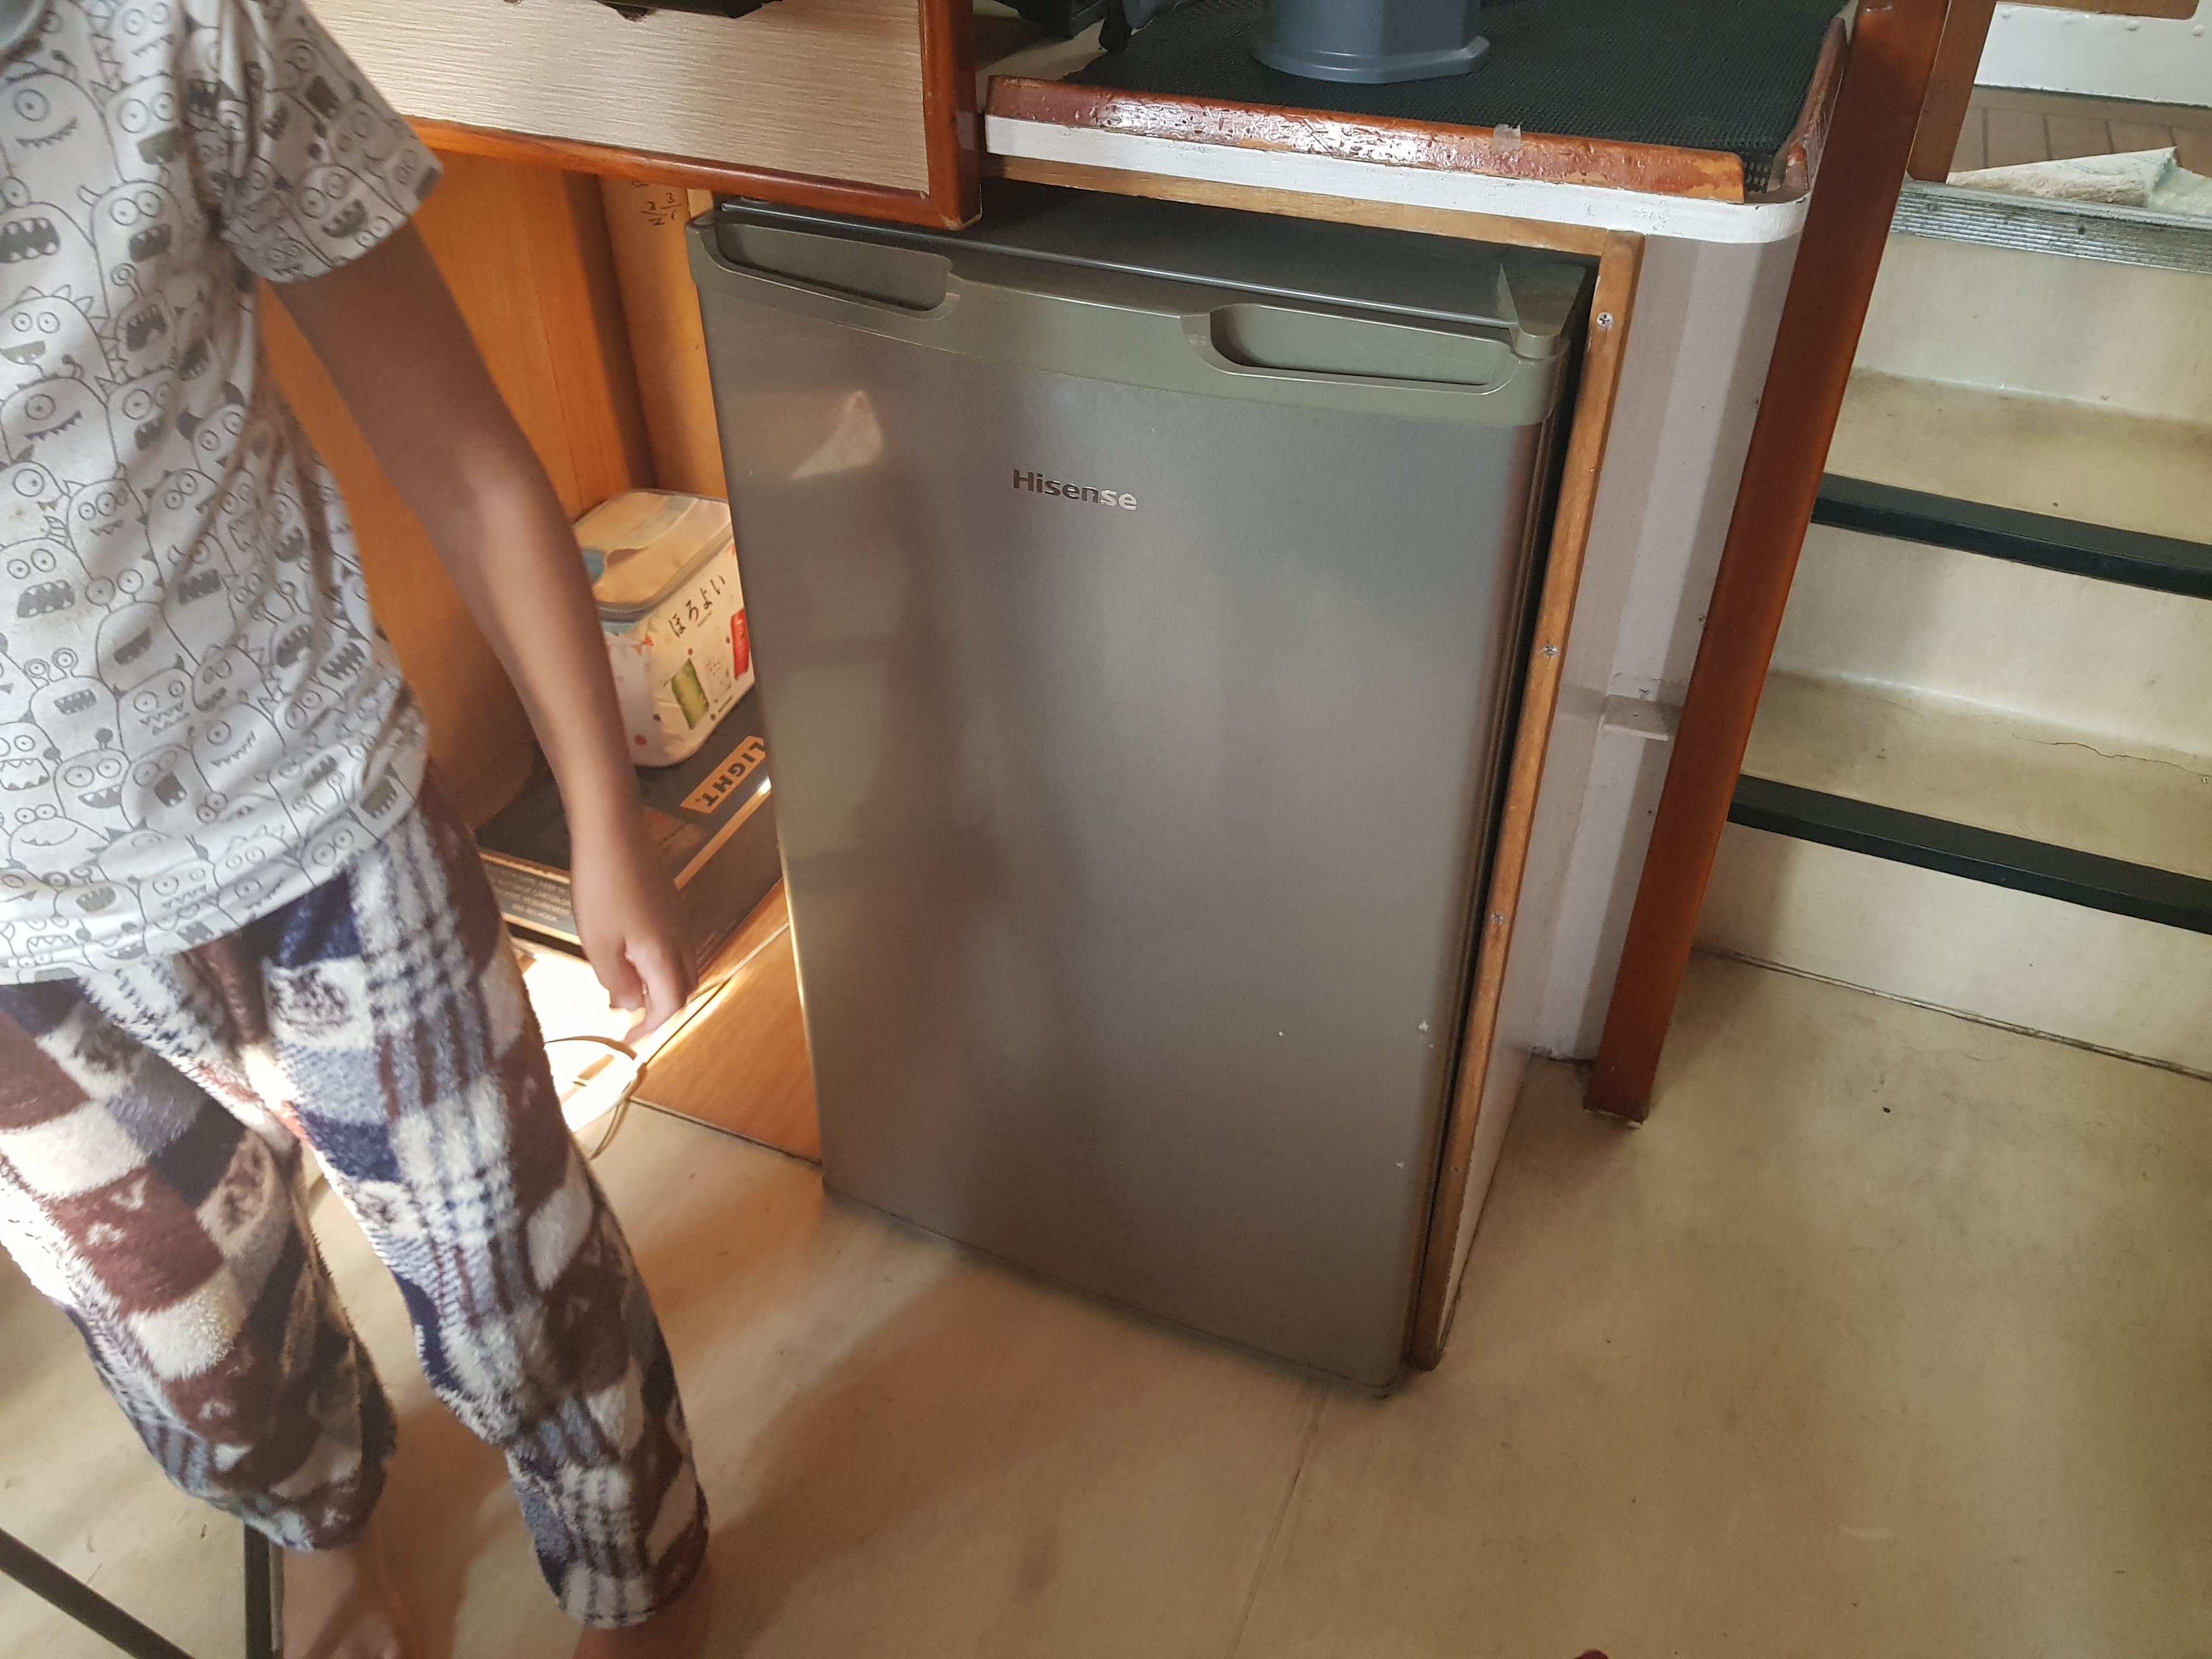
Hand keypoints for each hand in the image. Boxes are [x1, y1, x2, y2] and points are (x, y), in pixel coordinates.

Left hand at [567, 811, 697, 1041]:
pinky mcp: (671, 905)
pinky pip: (675, 946)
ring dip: (660, 985)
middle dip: (661, 1008)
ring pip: (682, 966)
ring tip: (625, 989)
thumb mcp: (599, 945)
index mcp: (664, 954)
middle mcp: (681, 940)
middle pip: (684, 987)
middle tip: (629, 1017)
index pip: (671, 1003)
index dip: (652, 1026)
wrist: (613, 833)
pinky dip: (659, 964)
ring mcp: (679, 920)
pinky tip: (630, 956)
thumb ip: (618, 982)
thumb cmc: (601, 889)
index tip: (630, 1038)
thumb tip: (632, 1005)